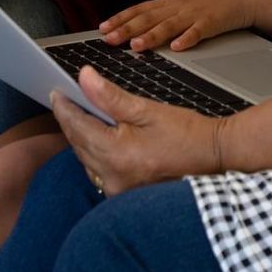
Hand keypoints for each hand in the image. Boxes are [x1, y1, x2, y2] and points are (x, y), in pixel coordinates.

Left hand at [52, 66, 224, 196]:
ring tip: (79, 116)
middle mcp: (113, 178)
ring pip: (87, 160)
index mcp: (116, 154)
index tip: (55, 93)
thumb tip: (83, 77)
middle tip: (64, 100)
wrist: (217, 159)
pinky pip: (100, 172)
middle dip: (70, 122)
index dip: (64, 108)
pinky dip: (95, 155)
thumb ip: (110, 96)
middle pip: (79, 145)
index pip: (77, 127)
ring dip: (82, 139)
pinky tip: (98, 140)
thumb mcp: (147, 109)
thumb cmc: (187, 134)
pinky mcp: (127, 194)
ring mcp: (119, 190)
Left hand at [100, 0, 253, 51]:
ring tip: (136, 45)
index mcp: (166, 4)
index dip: (119, 19)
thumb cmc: (204, 5)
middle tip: (109, 40)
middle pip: (148, 18)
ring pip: (169, 25)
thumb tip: (133, 31)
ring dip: (151, 36)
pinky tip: (178, 48)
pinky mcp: (210, 23)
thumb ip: (158, 18)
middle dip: (127, 29)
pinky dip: (187, 39)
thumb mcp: (178, 7)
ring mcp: (192, 14)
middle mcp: (175, 7)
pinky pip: (198, 32)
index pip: (137, 10)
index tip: (102, 29)